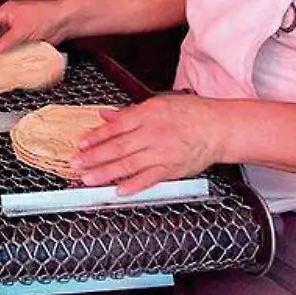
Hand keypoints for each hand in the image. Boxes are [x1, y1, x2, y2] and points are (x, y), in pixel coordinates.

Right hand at [0, 0, 70, 52]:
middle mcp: (11, 18)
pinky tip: (13, 56)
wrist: (64, 21)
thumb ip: (6, 41)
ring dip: (4, 47)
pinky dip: (14, 49)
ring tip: (0, 57)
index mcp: (6, 11)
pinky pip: (16, 43)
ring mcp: (20, 26)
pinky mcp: (27, 34)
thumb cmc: (45, 17)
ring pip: (6, 38)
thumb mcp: (21, 31)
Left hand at [72, 94, 229, 195]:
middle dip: (94, 156)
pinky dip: (133, 186)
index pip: (115, 127)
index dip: (96, 136)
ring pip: (129, 165)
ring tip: (88, 178)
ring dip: (106, 172)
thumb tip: (105, 116)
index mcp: (148, 115)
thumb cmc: (190, 114)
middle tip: (76, 163)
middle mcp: (153, 134)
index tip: (81, 143)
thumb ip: (128, 113)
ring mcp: (162, 153)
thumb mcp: (157, 104)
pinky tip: (118, 190)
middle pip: (118, 147)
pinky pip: (149, 179)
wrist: (219, 128)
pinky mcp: (172, 169)